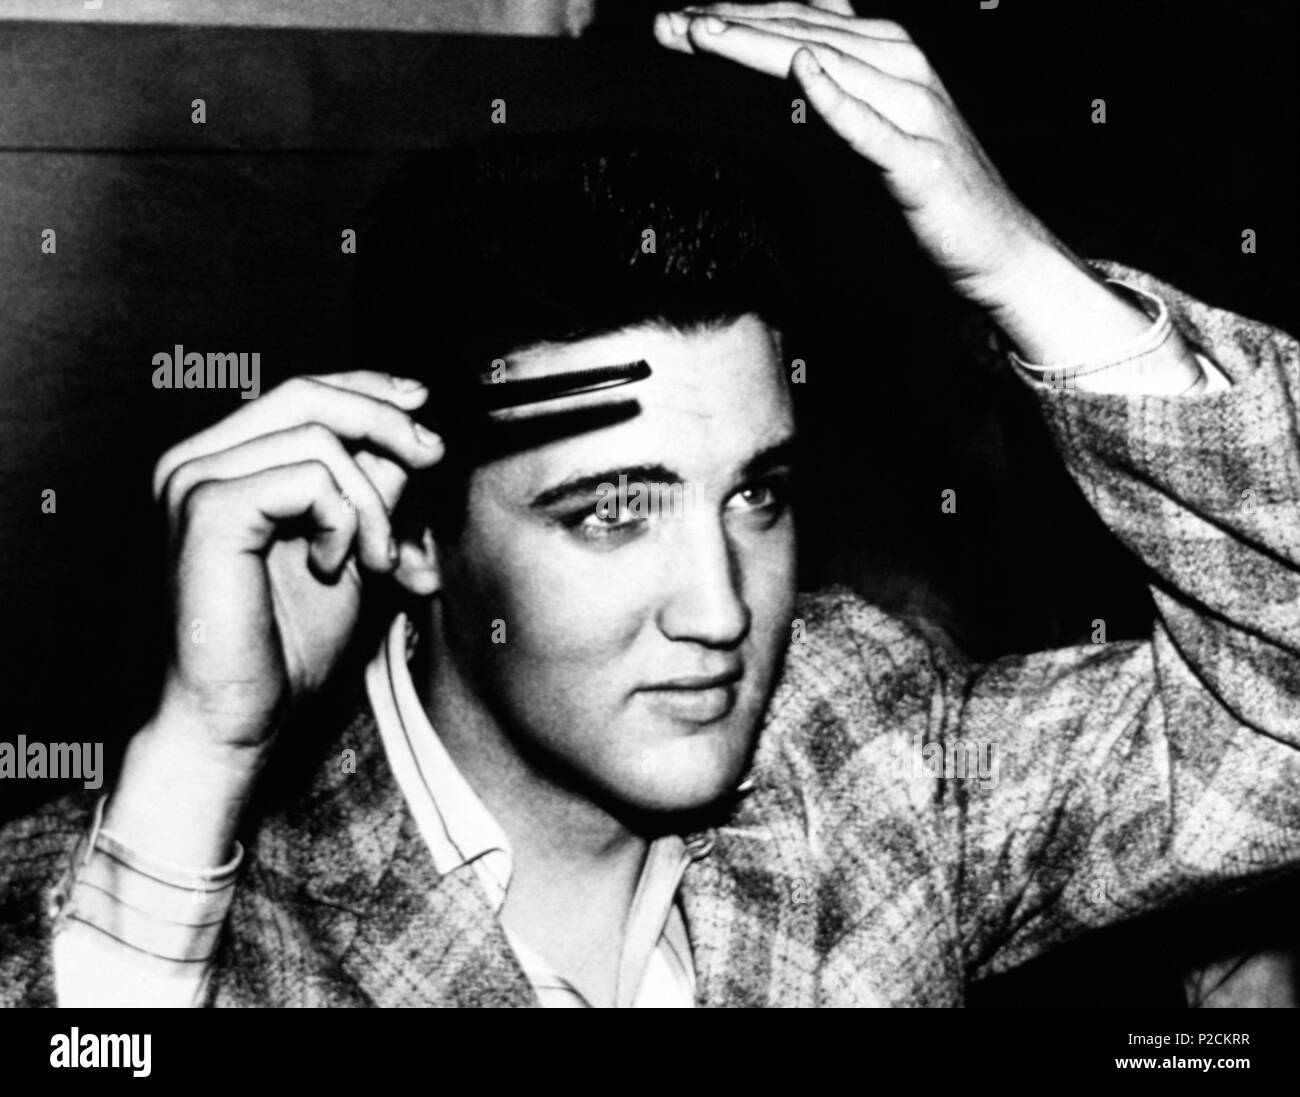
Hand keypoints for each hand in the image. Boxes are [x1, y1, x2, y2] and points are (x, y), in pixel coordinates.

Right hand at [104, 372, 443, 862]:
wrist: (241, 720)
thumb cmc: (288, 646)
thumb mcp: (352, 548)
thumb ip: (371, 490)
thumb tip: (413, 436)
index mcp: (223, 464)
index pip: (300, 393)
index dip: (367, 388)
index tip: (423, 405)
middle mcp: (196, 461)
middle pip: (307, 394)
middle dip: (386, 423)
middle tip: (433, 456)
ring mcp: (194, 481)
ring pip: (319, 439)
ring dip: (373, 502)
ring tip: (377, 561)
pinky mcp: (207, 509)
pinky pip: (308, 479)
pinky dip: (344, 521)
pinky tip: (336, 568)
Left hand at [655, 1, 1062, 310]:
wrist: (998, 245)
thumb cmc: (928, 191)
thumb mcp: (869, 135)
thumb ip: (829, 102)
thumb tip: (782, 77)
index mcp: (886, 57)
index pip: (799, 23)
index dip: (737, 17)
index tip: (677, 21)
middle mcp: (901, 68)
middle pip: (802, 34)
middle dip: (731, 24)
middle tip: (669, 22)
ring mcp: (914, 111)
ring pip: (827, 65)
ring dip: (762, 47)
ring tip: (707, 33)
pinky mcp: (919, 162)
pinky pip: (870, 126)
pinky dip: (836, 98)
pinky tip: (805, 71)